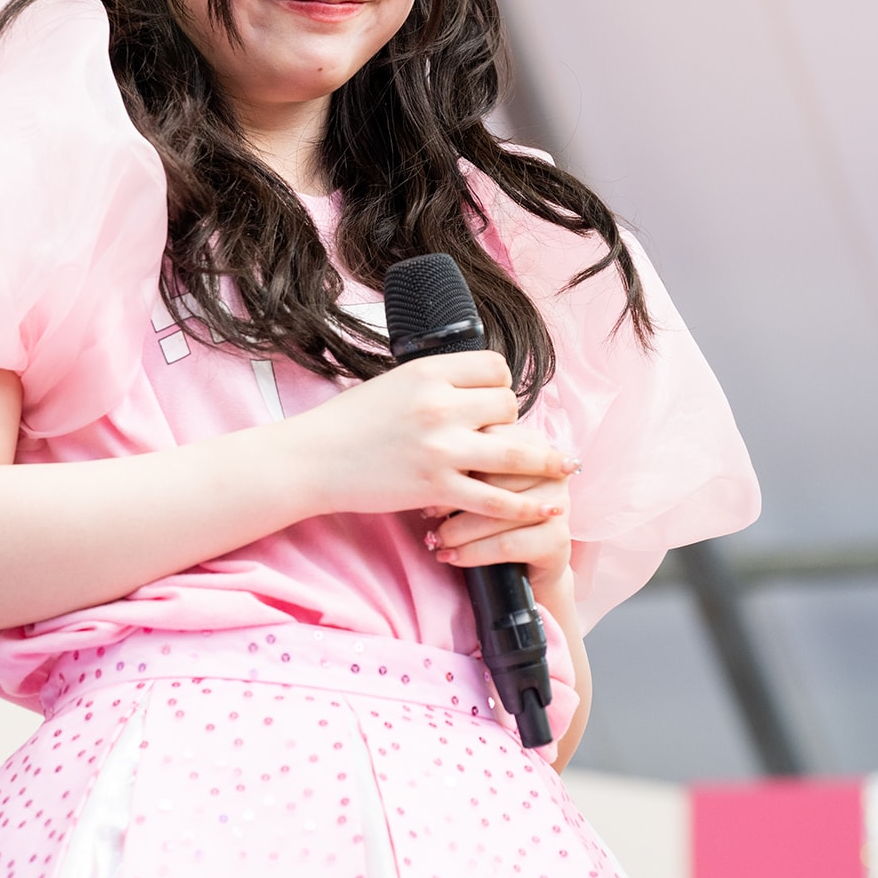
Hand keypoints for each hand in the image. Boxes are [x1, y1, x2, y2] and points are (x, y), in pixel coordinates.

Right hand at [291, 353, 576, 524]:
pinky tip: (544, 509)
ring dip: (545, 462)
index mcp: (428, 372)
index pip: (494, 368)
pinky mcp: (436, 487)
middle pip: (508, 405)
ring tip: (565, 470)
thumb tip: (473, 389)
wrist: (312, 459)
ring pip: (515, 451)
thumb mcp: (393, 384)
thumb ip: (434, 383)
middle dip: (512, 420)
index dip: (501, 384)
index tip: (497, 400)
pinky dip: (524, 507)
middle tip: (506, 436)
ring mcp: (440, 448)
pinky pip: (494, 499)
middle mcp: (440, 405)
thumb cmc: (347, 423)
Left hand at [420, 421, 576, 594]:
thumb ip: (464, 461)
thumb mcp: (479, 482)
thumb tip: (422, 461)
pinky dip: (472, 553)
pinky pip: (506, 544)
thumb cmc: (492, 515)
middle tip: (427, 512)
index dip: (457, 462)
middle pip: (494, 478)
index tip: (428, 480)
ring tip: (435, 539)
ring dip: (458, 530)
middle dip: (454, 497)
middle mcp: (551, 472)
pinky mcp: (557, 540)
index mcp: (533, 444)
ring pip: (497, 513)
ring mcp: (559, 505)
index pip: (491, 441)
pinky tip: (451, 557)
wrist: (523, 568)